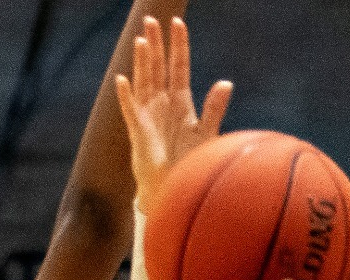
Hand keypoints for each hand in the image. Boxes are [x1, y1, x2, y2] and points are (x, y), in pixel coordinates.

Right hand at [116, 17, 231, 212]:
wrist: (173, 188)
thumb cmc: (189, 162)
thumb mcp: (206, 133)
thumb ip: (214, 108)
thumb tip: (226, 83)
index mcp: (180, 102)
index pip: (178, 67)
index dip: (178, 46)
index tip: (178, 22)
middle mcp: (162, 104)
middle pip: (157, 67)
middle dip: (155, 44)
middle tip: (151, 19)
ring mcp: (148, 115)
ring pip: (144, 81)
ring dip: (142, 62)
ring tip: (141, 40)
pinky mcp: (139, 131)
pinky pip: (130, 110)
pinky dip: (126, 95)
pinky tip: (122, 80)